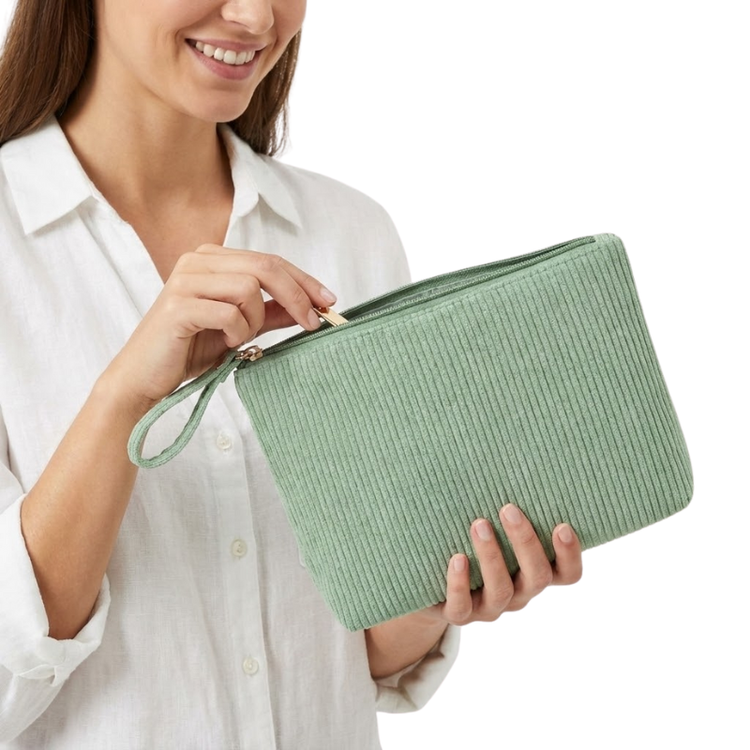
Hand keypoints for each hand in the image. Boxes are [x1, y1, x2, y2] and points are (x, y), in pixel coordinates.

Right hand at [103, 244, 335, 411]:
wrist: (146, 377)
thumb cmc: (190, 350)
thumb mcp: (240, 328)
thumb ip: (270, 314)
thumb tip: (309, 307)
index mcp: (212, 259)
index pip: (270, 261)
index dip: (304, 280)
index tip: (330, 301)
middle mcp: (197, 261)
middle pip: (265, 266)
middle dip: (297, 295)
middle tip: (314, 322)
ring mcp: (185, 280)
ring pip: (249, 288)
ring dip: (254, 320)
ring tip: (237, 338)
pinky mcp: (178, 305)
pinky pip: (229, 312)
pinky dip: (236, 332)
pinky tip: (223, 342)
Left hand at [419, 503, 581, 624]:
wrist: (432, 589)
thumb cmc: (472, 545)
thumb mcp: (494, 529)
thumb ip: (508, 511)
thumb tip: (511, 458)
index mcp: (533, 574)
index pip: (567, 574)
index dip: (570, 555)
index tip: (562, 525)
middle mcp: (518, 594)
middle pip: (537, 577)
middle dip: (525, 542)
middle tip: (508, 509)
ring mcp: (489, 607)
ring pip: (501, 589)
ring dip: (492, 555)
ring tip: (478, 524)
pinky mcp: (459, 614)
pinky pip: (462, 606)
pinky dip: (460, 582)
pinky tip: (457, 558)